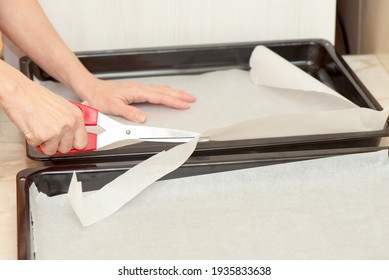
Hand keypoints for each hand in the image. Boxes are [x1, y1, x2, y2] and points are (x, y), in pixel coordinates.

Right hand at [1, 74, 87, 154]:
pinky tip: (33, 128)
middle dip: (57, 145)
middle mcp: (69, 124)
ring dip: (45, 143)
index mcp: (76, 116)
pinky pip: (39, 147)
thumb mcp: (63, 104)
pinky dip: (33, 140)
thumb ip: (73, 115)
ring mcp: (56, 131)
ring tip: (40, 128)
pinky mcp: (42, 136)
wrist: (19, 93)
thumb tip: (88, 112)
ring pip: (53, 150)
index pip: (83, 142)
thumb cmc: (37, 98)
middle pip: (67, 149)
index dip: (74, 145)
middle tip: (50, 134)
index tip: (71, 145)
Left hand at [79, 78, 195, 122]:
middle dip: (180, 94)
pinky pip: (156, 89)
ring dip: (174, 92)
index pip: (160, 97)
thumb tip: (143, 118)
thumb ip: (129, 112)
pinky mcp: (136, 89)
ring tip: (185, 95)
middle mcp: (140, 88)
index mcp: (137, 92)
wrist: (92, 88)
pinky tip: (167, 92)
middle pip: (164, 91)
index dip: (174, 101)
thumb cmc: (101, 97)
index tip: (184, 104)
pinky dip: (166, 90)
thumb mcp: (113, 107)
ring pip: (161, 89)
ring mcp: (139, 88)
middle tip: (192, 98)